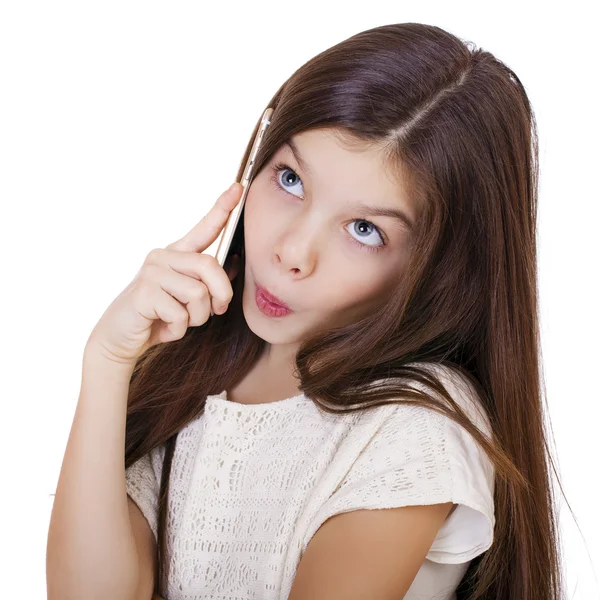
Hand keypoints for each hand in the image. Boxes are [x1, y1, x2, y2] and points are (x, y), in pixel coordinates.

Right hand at [85, 182, 242, 366]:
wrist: (121, 339)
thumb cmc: (158, 318)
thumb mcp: (189, 300)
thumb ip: (209, 282)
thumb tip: (236, 262)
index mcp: (176, 255)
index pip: (204, 229)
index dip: (222, 209)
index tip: (238, 188)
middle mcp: (162, 257)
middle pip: (210, 266)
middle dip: (221, 294)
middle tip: (217, 310)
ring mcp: (151, 272)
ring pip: (198, 294)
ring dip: (198, 318)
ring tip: (181, 321)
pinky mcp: (143, 293)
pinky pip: (180, 314)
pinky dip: (179, 329)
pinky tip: (164, 328)